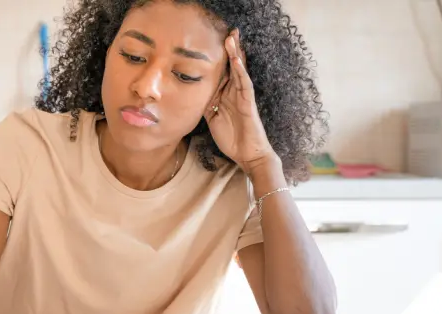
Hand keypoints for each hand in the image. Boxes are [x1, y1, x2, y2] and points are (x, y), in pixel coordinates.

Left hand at [206, 29, 280, 178]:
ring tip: (232, 37)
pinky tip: (238, 60)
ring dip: (236, 54)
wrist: (247, 155)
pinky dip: (241, 72)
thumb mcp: (212, 118)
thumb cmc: (232, 138)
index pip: (222, 72)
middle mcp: (235, 93)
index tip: (212, 42)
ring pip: (239, 71)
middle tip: (228, 30)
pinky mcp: (249, 104)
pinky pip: (246, 85)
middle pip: (232, 66)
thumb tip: (192, 95)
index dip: (218, 58)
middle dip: (230, 49)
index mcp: (226, 95)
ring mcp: (243, 97)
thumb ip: (206, 105)